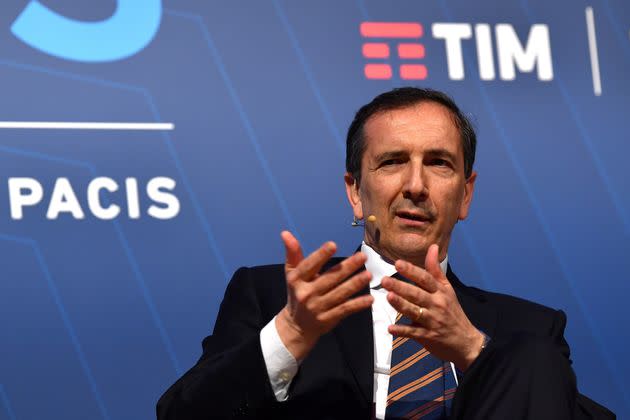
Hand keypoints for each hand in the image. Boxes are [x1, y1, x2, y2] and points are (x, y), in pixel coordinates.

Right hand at [275, 231, 373, 360]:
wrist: (296, 325)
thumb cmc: (297, 292)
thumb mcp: (292, 273)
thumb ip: (293, 253)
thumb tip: (286, 233)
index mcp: (296, 279)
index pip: (309, 265)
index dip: (321, 255)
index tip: (333, 245)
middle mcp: (306, 294)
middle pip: (330, 278)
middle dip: (348, 267)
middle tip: (363, 256)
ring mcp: (317, 308)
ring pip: (340, 293)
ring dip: (355, 283)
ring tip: (369, 274)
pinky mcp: (327, 319)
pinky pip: (345, 309)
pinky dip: (358, 304)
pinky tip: (370, 298)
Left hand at [381, 244, 484, 370]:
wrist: (466, 341)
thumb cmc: (453, 312)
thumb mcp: (447, 289)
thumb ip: (436, 269)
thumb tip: (433, 246)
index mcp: (440, 292)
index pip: (425, 278)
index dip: (412, 271)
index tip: (398, 263)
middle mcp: (437, 304)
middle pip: (417, 294)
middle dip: (401, 287)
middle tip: (385, 281)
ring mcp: (433, 321)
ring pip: (415, 311)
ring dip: (401, 305)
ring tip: (388, 297)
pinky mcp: (428, 336)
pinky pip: (414, 332)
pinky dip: (402, 331)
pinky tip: (391, 328)